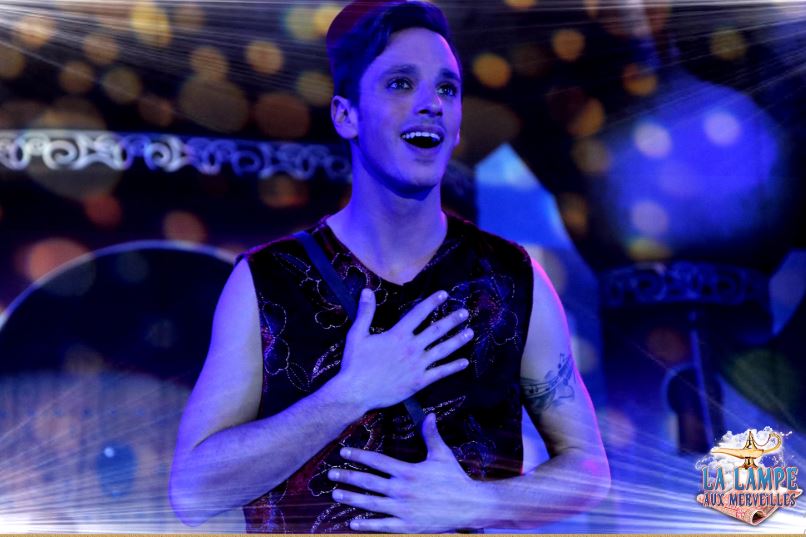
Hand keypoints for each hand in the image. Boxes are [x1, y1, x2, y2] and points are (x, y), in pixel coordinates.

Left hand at [328, 414, 485, 531]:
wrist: (470, 505)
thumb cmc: (455, 479)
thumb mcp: (443, 455)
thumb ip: (431, 435)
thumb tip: (428, 414)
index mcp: (408, 471)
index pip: (378, 461)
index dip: (359, 456)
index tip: (343, 452)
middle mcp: (402, 489)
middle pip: (369, 482)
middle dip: (348, 476)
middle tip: (330, 474)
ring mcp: (403, 508)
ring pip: (371, 503)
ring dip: (352, 498)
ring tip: (336, 493)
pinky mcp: (407, 525)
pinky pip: (383, 525)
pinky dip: (367, 525)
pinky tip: (352, 523)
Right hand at [335, 289, 472, 410]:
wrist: (356, 392)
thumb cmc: (354, 363)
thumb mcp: (357, 334)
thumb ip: (365, 312)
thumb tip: (366, 291)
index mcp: (398, 335)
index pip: (419, 314)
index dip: (432, 302)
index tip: (444, 294)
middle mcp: (411, 347)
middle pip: (436, 330)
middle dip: (452, 320)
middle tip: (464, 313)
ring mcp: (417, 365)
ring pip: (442, 350)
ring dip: (457, 340)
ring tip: (470, 332)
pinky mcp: (419, 381)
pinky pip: (440, 373)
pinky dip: (453, 367)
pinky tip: (464, 362)